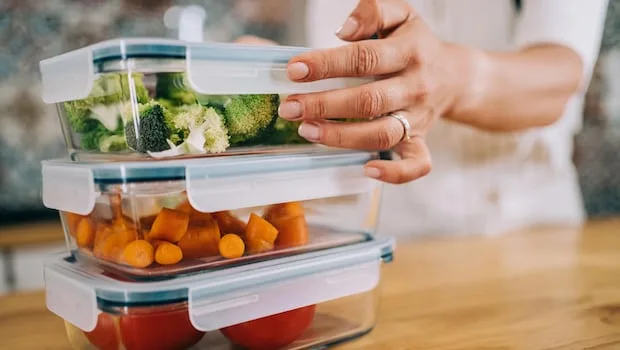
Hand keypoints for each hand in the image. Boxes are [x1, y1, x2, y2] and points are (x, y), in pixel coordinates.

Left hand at [278, 0, 471, 183]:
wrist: (454, 75)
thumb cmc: (415, 44)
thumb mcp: (400, 15)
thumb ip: (373, 11)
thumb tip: (344, 30)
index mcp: (408, 52)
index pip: (364, 58)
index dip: (327, 64)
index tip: (295, 70)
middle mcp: (415, 87)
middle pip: (368, 101)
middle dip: (323, 105)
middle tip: (290, 108)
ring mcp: (418, 118)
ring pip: (382, 133)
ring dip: (342, 136)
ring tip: (307, 131)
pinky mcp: (420, 141)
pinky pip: (416, 164)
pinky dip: (394, 173)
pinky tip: (365, 169)